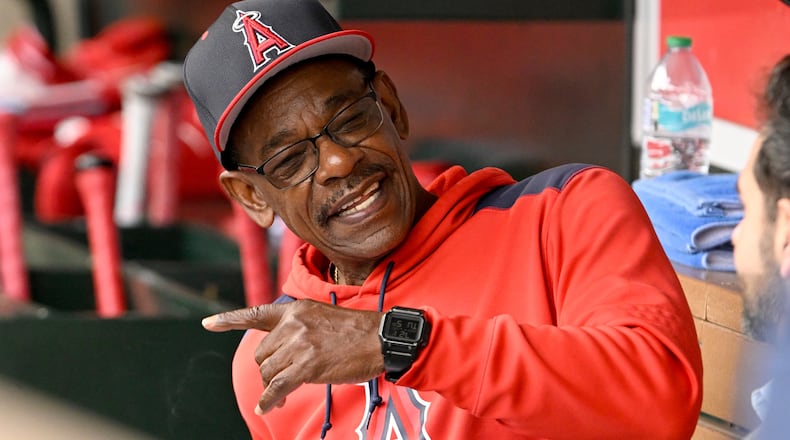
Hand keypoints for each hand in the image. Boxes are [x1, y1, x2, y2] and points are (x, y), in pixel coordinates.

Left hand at [202, 300, 384, 413]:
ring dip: (272, 385)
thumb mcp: (323, 316)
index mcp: (296, 310)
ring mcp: (299, 345)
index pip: (256, 314)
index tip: (207, 324)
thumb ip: (299, 326)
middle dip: (268, 369)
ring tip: (284, 393)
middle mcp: (294, 324)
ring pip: (268, 371)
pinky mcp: (306, 366)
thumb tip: (282, 349)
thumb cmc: (358, 331)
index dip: (229, 320)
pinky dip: (269, 400)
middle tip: (282, 380)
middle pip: (262, 353)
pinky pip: (277, 387)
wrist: (381, 338)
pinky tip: (267, 408)